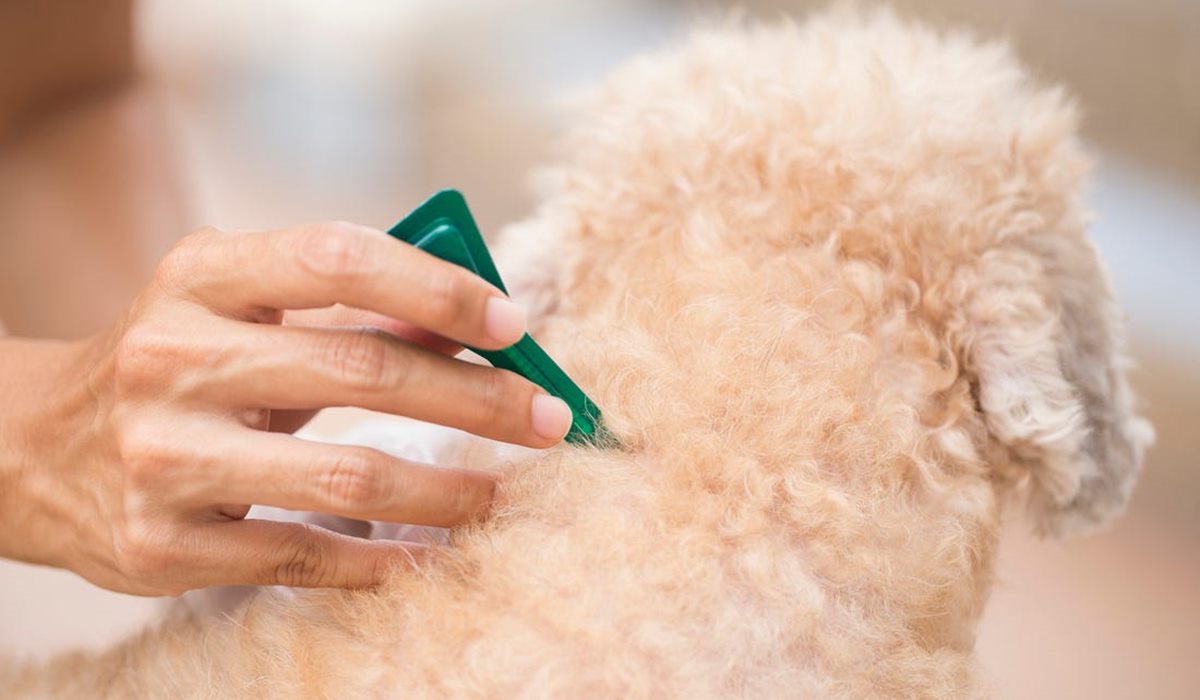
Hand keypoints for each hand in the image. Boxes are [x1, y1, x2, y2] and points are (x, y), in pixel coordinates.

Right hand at [0, 222, 572, 594]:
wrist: (35, 448)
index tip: (513, 324)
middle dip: (477, 398)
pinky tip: (432, 554)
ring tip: (503, 494)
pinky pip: (301, 555)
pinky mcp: (161, 542)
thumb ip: (344, 309)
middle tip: (548, 417)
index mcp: (200, 275)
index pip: (339, 258)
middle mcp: (175, 357)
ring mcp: (164, 456)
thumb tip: (474, 323)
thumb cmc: (177, 365)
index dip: (438, 288)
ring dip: (447, 488)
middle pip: (363, 371)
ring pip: (345, 475)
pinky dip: (381, 558)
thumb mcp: (239, 308)